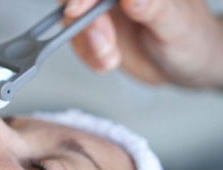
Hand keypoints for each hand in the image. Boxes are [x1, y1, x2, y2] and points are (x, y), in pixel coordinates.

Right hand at [63, 0, 222, 87]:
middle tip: (105, 44)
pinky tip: (108, 61)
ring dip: (87, 45)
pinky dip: (88, 57)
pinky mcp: (98, 32)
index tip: (76, 11)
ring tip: (111, 57)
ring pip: (73, 21)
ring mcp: (106, 12)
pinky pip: (77, 41)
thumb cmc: (192, 41)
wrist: (187, 66)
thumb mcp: (177, 26)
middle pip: (79, 1)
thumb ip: (154, 8)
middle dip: (86, 25)